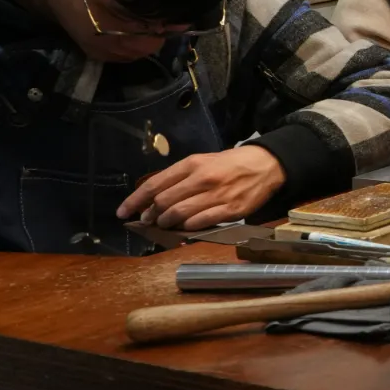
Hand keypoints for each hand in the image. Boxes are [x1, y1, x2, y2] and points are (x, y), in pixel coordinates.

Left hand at [117, 145, 285, 228]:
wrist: (266, 165)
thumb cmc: (229, 164)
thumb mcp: (202, 162)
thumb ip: (179, 177)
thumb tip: (154, 198)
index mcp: (192, 164)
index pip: (155, 185)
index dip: (135, 201)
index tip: (123, 212)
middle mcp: (202, 179)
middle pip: (164, 202)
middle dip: (150, 215)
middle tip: (146, 221)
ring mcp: (217, 196)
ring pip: (179, 214)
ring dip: (166, 223)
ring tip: (164, 225)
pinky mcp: (231, 210)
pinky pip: (201, 223)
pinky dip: (187, 228)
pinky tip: (184, 228)